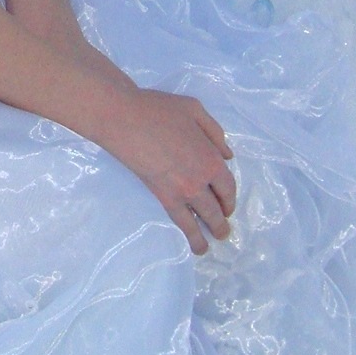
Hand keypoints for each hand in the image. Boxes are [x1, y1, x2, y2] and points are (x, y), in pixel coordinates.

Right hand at [99, 87, 235, 254]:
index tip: (228, 205)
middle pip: (218, 207)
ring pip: (203, 219)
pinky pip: (181, 221)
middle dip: (222, 221)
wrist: (125, 119)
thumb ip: (215, 132)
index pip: (228, 186)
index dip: (230, 198)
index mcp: (212, 158)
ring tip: (210, 245)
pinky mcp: (163, 196)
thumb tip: (227, 155)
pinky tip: (194, 245)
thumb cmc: (158, 109)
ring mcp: (183, 191)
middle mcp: (202, 180)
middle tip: (222, 230)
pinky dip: (190, 236)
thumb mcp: (194, 109)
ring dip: (210, 233)